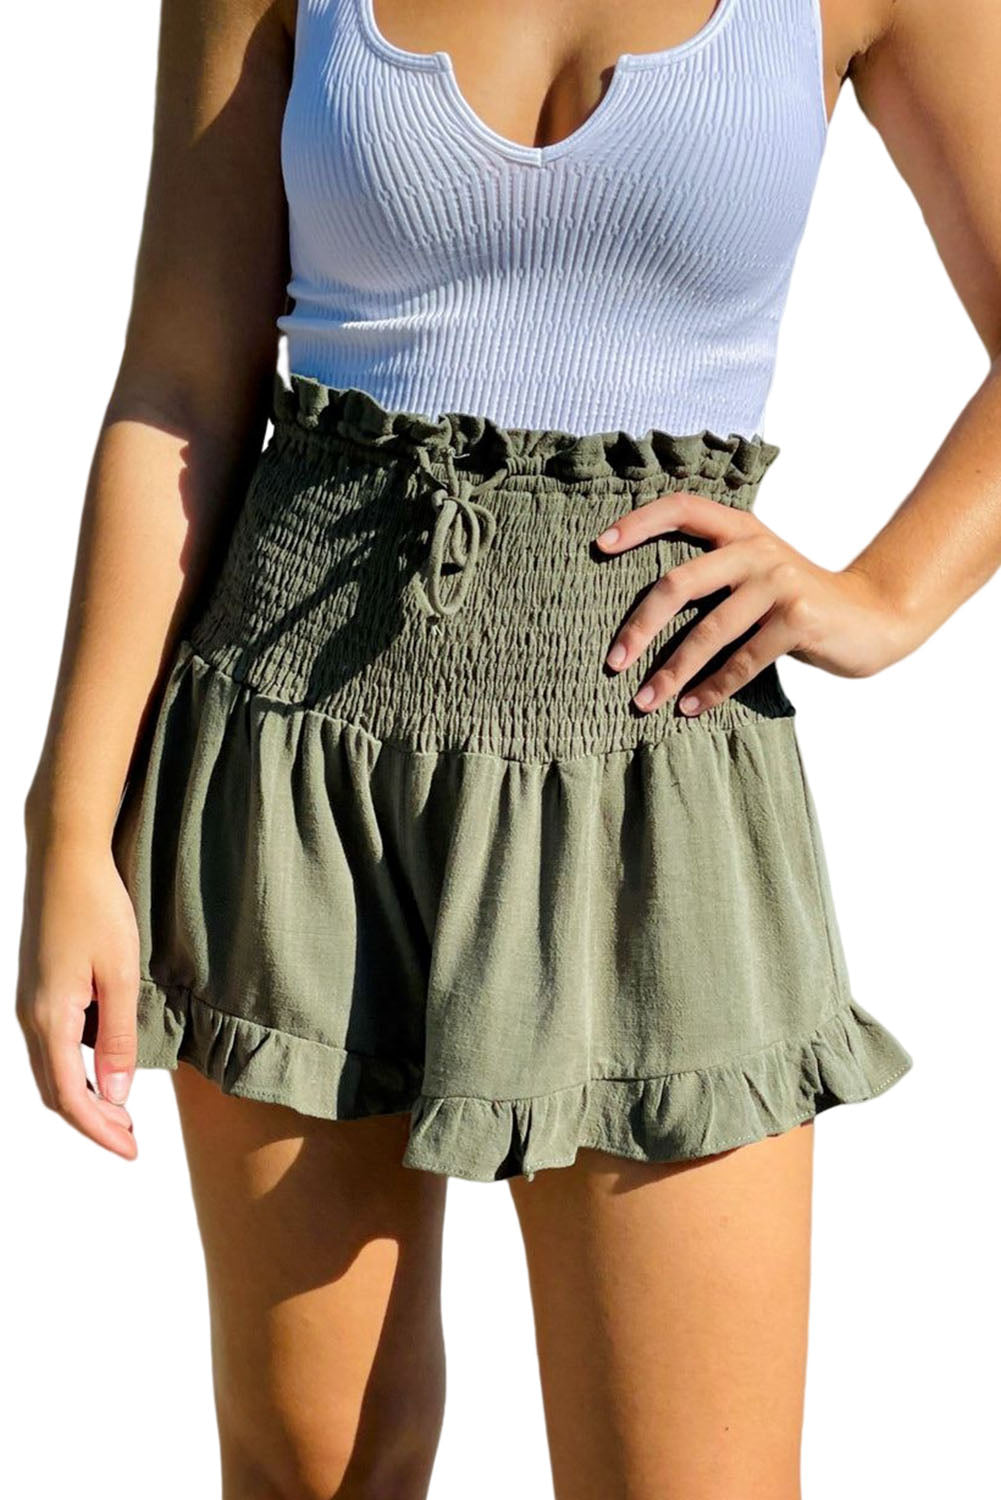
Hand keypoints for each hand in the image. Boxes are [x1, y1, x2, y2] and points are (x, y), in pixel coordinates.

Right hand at [16, 829, 139, 1158]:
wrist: (64, 857)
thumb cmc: (97, 907)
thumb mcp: (122, 974)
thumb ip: (119, 1037)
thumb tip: (117, 1094)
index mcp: (50, 1018)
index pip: (71, 1097)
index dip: (99, 1130)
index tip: (130, 1150)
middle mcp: (30, 1017)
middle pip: (54, 1091)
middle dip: (91, 1121)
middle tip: (130, 1139)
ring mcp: (27, 1002)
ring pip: (49, 1070)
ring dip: (82, 1096)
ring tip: (122, 1110)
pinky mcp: (34, 988)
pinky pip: (50, 1045)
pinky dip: (75, 1069)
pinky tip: (105, 1065)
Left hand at [595, 491, 914, 714]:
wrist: (871, 616)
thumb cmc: (796, 602)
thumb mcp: (756, 573)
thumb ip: (712, 574)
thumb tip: (640, 613)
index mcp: (739, 529)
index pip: (681, 508)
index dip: (639, 522)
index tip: (599, 546)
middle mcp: (756, 548)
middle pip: (679, 584)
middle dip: (640, 627)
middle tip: (613, 661)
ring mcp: (779, 581)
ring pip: (708, 632)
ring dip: (671, 672)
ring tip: (643, 702)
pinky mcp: (798, 617)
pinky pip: (742, 661)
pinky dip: (712, 689)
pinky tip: (690, 708)